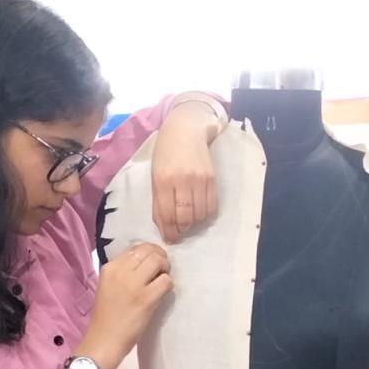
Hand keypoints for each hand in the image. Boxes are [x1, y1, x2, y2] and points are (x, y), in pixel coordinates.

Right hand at [82, 244, 172, 368]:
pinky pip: (166, 281)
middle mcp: (120, 272)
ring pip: (158, 261)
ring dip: (166, 269)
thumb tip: (147, 261)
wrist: (104, 340)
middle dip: (160, 257)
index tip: (154, 263)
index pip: (136, 248)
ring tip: (162, 280)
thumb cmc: (108, 316)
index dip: (149, 252)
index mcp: (110, 267)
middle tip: (163, 269)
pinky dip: (168, 285)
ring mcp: (133, 285)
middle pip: (149, 251)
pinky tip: (162, 293)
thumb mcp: (108, 285)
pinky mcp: (146, 299)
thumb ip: (123, 271)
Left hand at [152, 103, 219, 243]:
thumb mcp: (156, 175)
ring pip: (199, 215)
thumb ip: (159, 201)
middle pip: (184, 218)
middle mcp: (182, 181)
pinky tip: (199, 213)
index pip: (167, 216)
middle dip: (181, 231)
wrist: (186, 130)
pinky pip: (211, 207)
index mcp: (163, 181)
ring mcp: (199, 180)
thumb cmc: (166, 153)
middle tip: (179, 232)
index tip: (169, 238)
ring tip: (188, 222)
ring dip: (194, 224)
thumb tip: (164, 227)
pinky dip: (205, 216)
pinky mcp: (212, 179)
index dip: (169, 232)